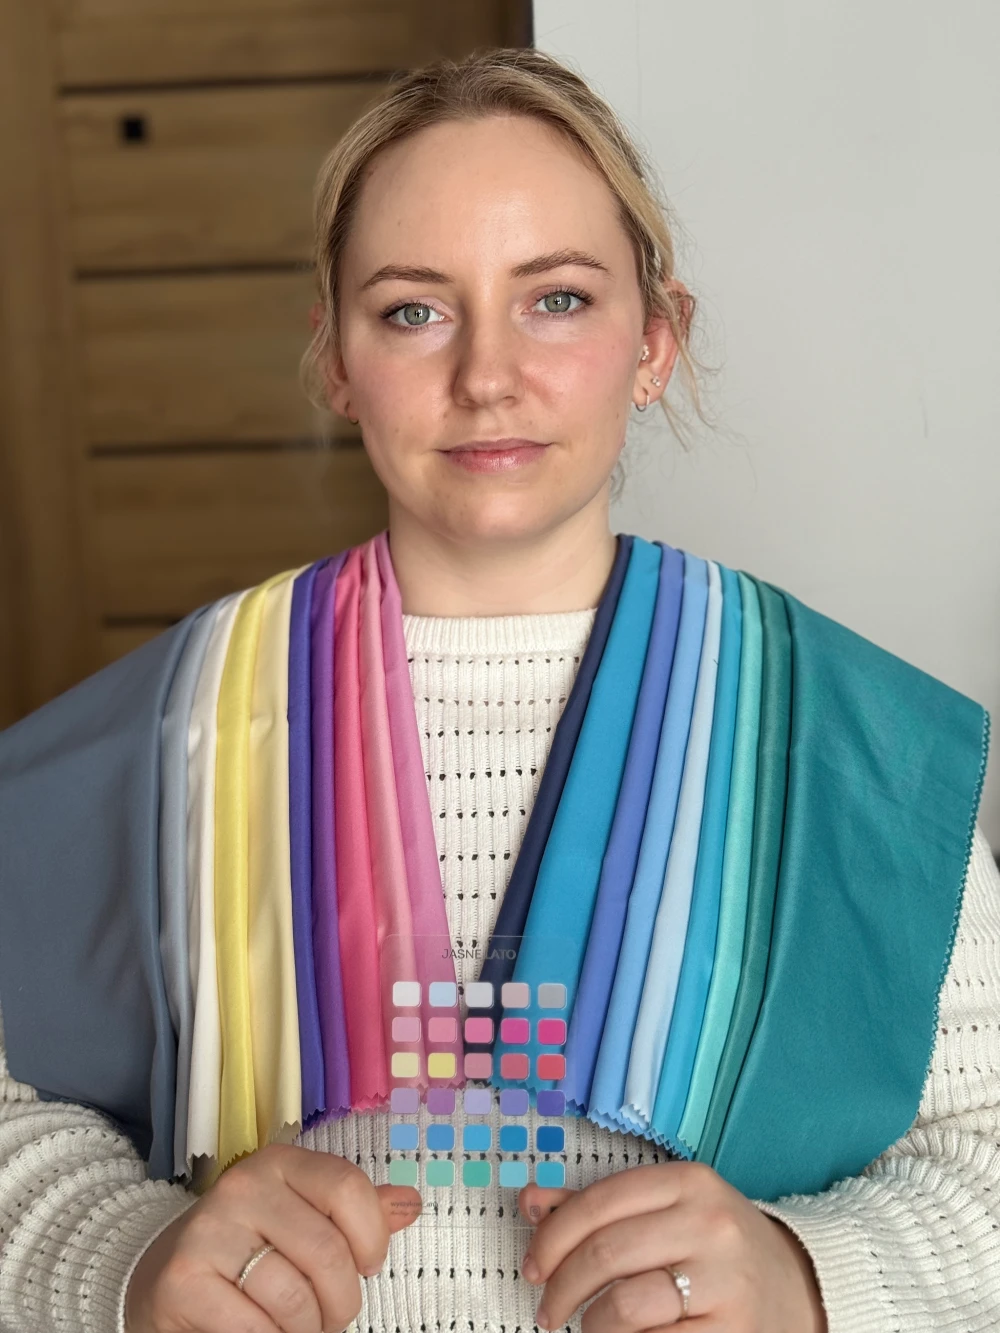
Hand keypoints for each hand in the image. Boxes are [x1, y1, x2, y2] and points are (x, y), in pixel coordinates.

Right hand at [125, 1144, 421, 1332]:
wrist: (162, 1272)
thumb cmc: (247, 1247)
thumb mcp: (301, 1215)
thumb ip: (354, 1211)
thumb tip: (410, 1204)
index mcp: (280, 1163)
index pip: (348, 1188)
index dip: (371, 1237)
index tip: (368, 1265)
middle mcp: (243, 1186)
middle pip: (327, 1252)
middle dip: (341, 1301)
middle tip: (333, 1316)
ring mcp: (210, 1231)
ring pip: (294, 1298)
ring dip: (308, 1329)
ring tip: (300, 1328)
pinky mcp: (184, 1279)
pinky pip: (256, 1328)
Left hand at [517, 1160, 827, 1331]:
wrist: (800, 1287)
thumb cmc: (717, 1247)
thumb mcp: (667, 1210)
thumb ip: (598, 1207)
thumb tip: (531, 1202)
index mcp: (689, 1182)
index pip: (598, 1203)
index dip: (552, 1239)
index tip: (534, 1265)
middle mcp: (710, 1224)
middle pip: (605, 1254)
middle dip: (561, 1288)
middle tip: (547, 1308)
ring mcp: (725, 1280)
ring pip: (625, 1306)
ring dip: (591, 1325)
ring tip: (590, 1328)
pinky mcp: (733, 1332)